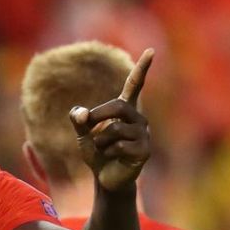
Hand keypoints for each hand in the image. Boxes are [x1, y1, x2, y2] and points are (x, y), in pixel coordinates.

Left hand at [70, 48, 153, 190]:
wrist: (106, 179)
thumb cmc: (97, 153)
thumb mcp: (82, 135)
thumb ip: (78, 121)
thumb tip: (79, 112)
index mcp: (125, 110)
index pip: (135, 85)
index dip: (141, 69)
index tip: (150, 51)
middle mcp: (138, 119)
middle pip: (119, 106)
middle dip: (98, 116)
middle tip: (86, 126)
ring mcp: (144, 134)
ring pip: (115, 129)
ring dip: (100, 141)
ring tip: (103, 150)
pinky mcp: (144, 150)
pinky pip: (120, 145)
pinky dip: (108, 152)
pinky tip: (112, 158)